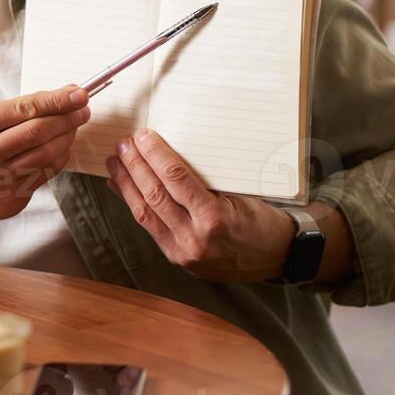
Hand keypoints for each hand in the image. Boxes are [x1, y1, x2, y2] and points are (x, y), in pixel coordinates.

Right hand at [0, 84, 92, 258]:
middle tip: (83, 109)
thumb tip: (59, 96)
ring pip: (45, 154)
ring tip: (75, 126)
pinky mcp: (11, 199)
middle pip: (36, 132)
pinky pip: (46, 173)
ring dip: (67, 137)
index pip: (22, 109)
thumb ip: (13, 111)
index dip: (55, 100)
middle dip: (67, 118)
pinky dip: (60, 157)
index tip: (78, 93)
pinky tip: (63, 146)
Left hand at [105, 128, 294, 282]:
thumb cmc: (264, 220)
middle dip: (134, 166)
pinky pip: (150, 227)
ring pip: (145, 213)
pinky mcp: (178, 258)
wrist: (279, 257)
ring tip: (115, 163)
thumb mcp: (241, 193)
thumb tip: (169, 155)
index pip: (175, 178)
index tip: (142, 136)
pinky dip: (134, 204)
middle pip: (154, 195)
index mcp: (215, 218)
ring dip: (126, 185)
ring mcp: (184, 252)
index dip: (155, 154)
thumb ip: (204, 180)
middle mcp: (196, 238)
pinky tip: (122, 188)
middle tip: (123, 145)